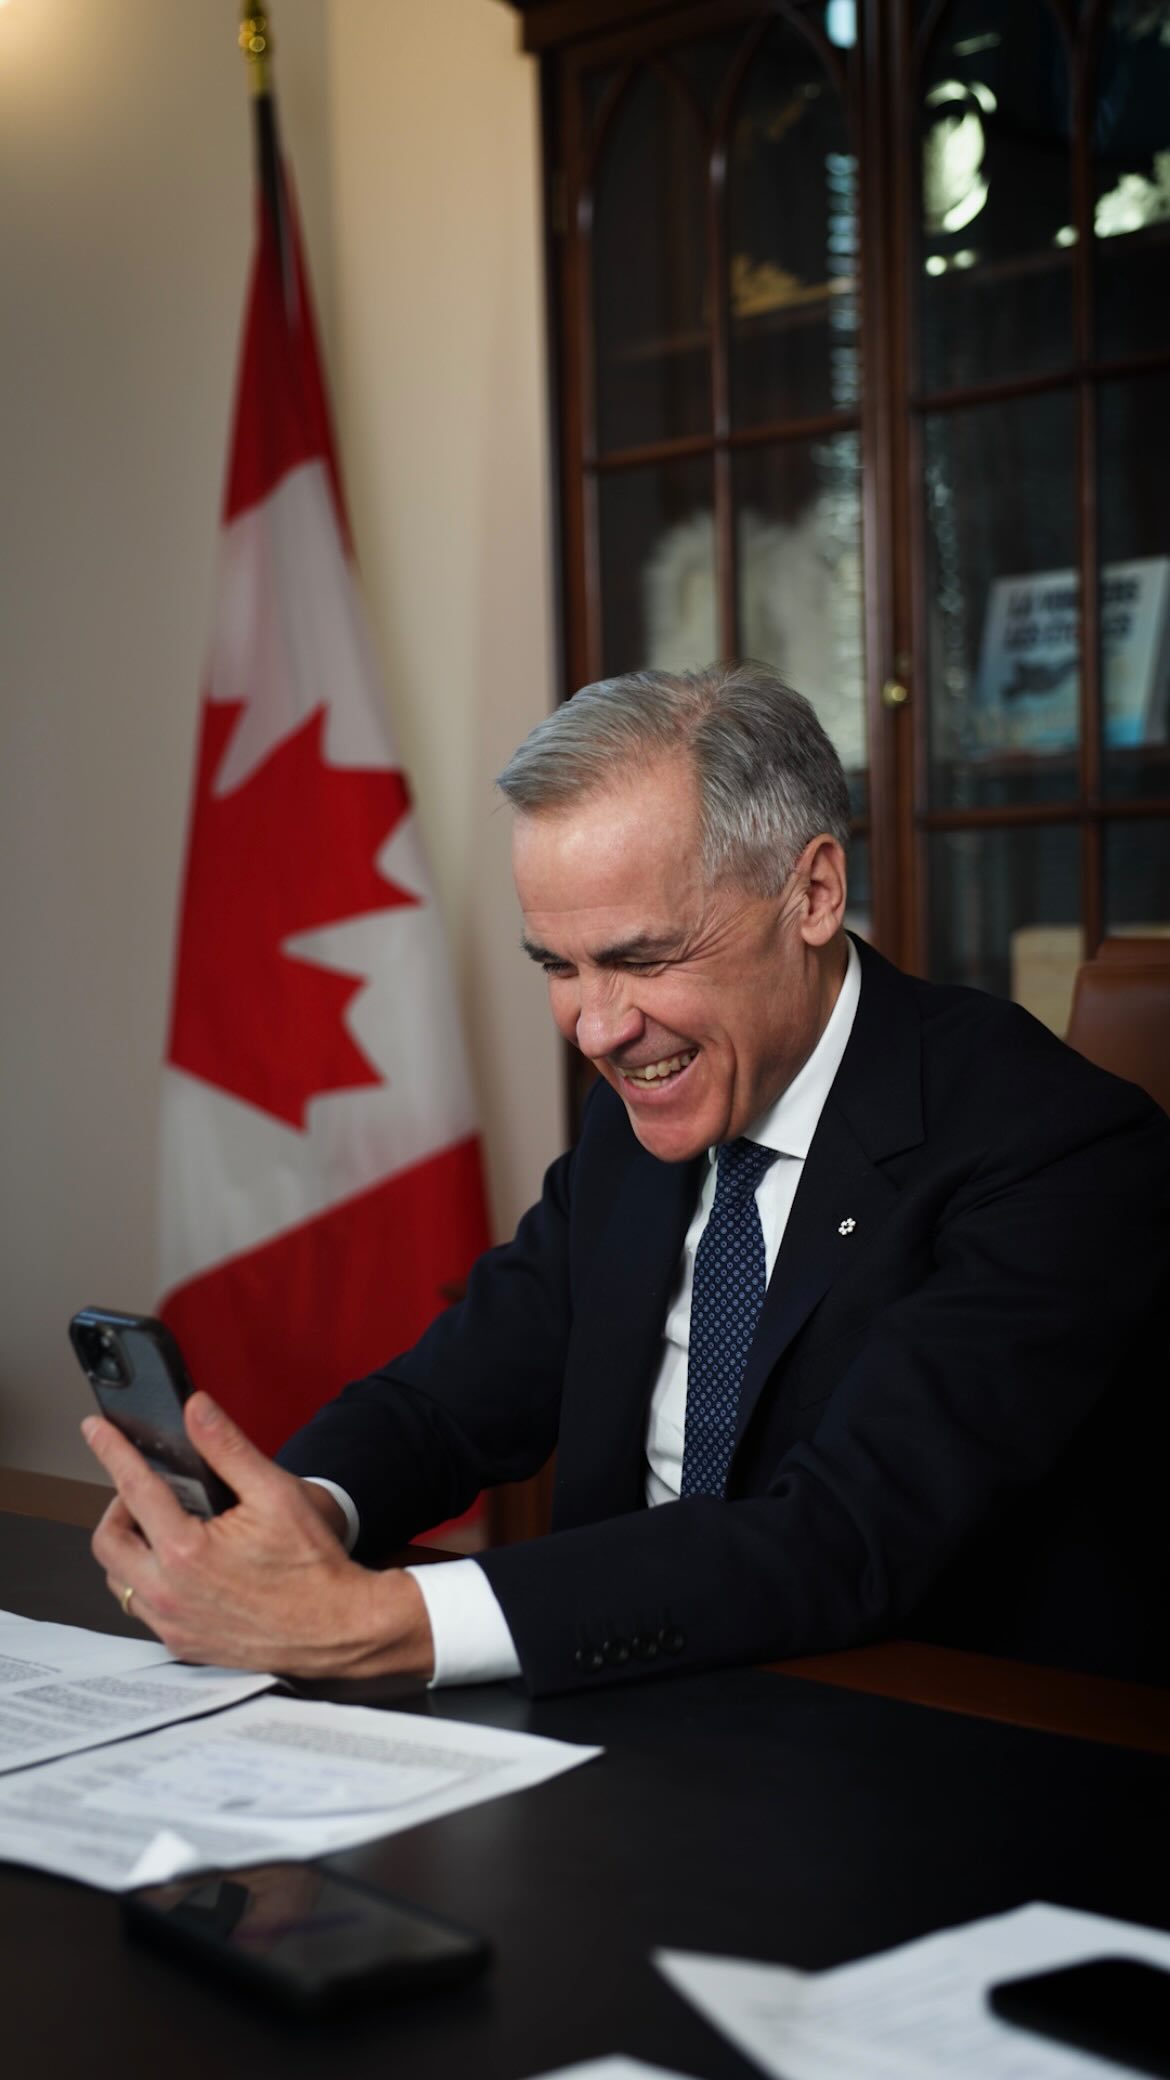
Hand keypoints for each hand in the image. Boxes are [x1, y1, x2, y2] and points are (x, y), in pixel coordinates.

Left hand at [81, 1393, 433, 1680]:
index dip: (111, 1451)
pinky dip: (147, 1580)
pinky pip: (142, 1609)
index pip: (133, 1488)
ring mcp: (173, 1624)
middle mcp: (169, 1592)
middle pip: (108, 1541)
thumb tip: (195, 1409)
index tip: (96, 1429)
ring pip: (118, 1579)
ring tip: (162, 1528)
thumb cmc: (311, 1562)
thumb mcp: (275, 1492)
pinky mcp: (182, 1643)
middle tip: (144, 1491)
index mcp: (186, 1551)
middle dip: (117, 1507)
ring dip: (129, 1547)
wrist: (336, 1627)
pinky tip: (180, 1566)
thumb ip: (227, 1448)